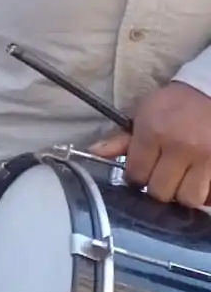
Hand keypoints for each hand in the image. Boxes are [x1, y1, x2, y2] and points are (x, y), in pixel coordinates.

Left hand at [91, 82, 210, 207]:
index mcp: (154, 133)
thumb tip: (93, 153)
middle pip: (160, 192)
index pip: (136, 175)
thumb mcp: (143, 114)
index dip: (134, 179)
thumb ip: (121, 138)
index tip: (138, 175)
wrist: (210, 92)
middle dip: (156, 189)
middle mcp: (180, 147)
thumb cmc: (174, 104)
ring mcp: (207, 158)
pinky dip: (205, 195)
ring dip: (182, 195)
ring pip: (189, 199)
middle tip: (159, 179)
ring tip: (180, 183)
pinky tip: (198, 184)